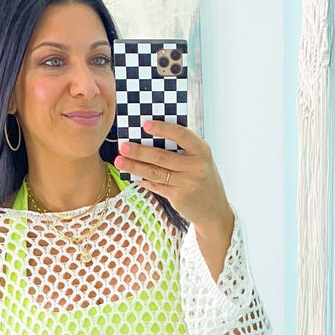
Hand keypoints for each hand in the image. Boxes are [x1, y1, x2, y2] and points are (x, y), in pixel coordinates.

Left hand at [115, 121, 233, 241]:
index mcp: (202, 150)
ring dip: (135, 167)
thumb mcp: (200, 160)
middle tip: (123, 146)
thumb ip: (183, 148)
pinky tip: (132, 175)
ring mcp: (187, 183)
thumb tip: (149, 136)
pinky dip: (142, 179)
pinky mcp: (178, 197)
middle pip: (162, 156)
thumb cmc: (203, 178)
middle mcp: (196, 166)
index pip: (181, 134)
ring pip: (155, 172)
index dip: (162, 129)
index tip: (145, 125)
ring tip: (120, 161)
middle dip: (140, 151)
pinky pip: (156, 185)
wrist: (214, 210)